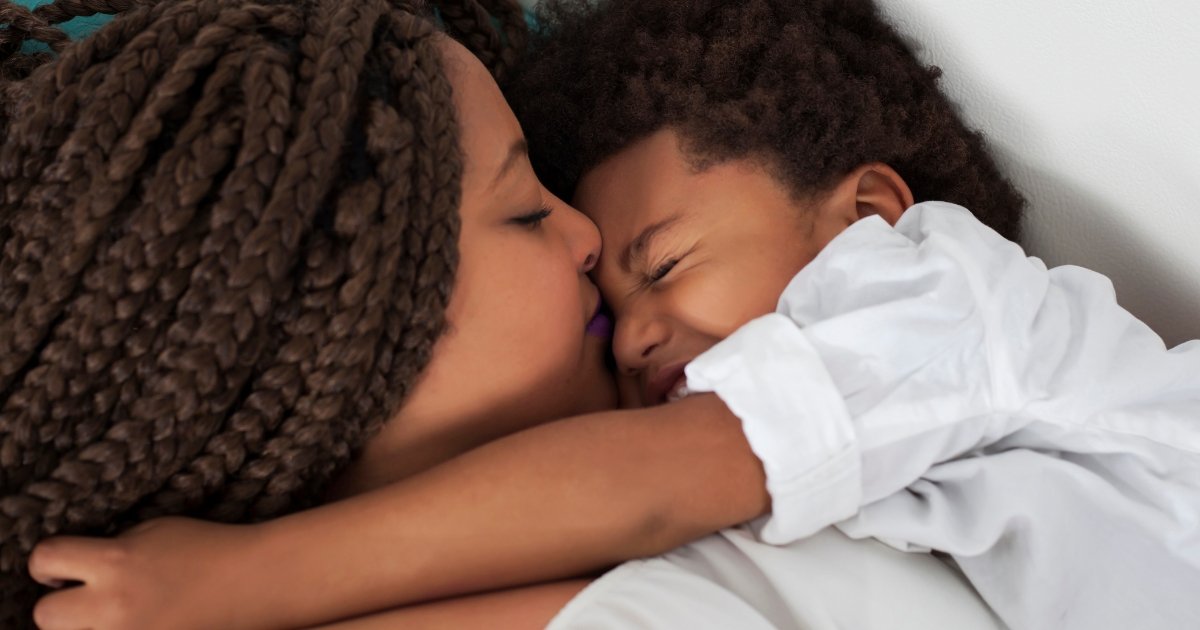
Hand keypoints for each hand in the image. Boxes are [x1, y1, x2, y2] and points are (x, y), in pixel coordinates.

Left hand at [29, 517, 264, 629]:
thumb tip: (77, 568)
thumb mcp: (153, 532)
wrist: (256, 582)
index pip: (46, 559)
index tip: (59, 568)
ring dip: (86, 626)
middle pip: (45, 614)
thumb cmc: (209, 549)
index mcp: (116, 562)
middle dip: (62, 604)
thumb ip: (110, 550)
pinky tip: (140, 621)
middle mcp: (114, 606)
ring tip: (115, 615)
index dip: (47, 562)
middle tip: (85, 598)